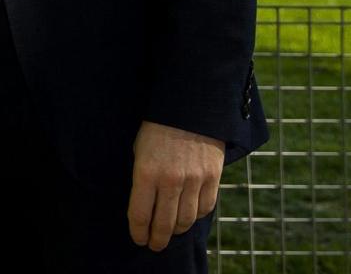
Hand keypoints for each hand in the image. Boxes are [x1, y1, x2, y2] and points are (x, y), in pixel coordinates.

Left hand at [128, 121, 222, 249]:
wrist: (190, 106)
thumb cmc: (157, 126)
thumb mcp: (139, 148)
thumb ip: (143, 177)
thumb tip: (146, 204)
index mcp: (146, 171)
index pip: (140, 213)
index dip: (138, 231)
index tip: (138, 239)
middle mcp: (170, 180)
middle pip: (164, 223)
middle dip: (157, 238)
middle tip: (154, 245)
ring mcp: (194, 181)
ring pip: (186, 220)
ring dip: (176, 230)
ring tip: (170, 232)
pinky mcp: (212, 178)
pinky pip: (204, 208)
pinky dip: (196, 216)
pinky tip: (188, 216)